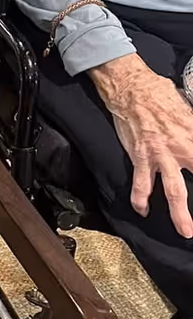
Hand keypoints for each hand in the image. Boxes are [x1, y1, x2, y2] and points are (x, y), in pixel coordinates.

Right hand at [91, 53, 192, 237]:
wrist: (131, 88)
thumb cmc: (160, 93)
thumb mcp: (188, 107)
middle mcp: (183, 147)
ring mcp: (162, 156)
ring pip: (174, 190)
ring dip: (179, 213)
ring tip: (186, 231)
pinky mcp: (141, 157)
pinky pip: (141, 183)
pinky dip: (140, 199)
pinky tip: (142, 210)